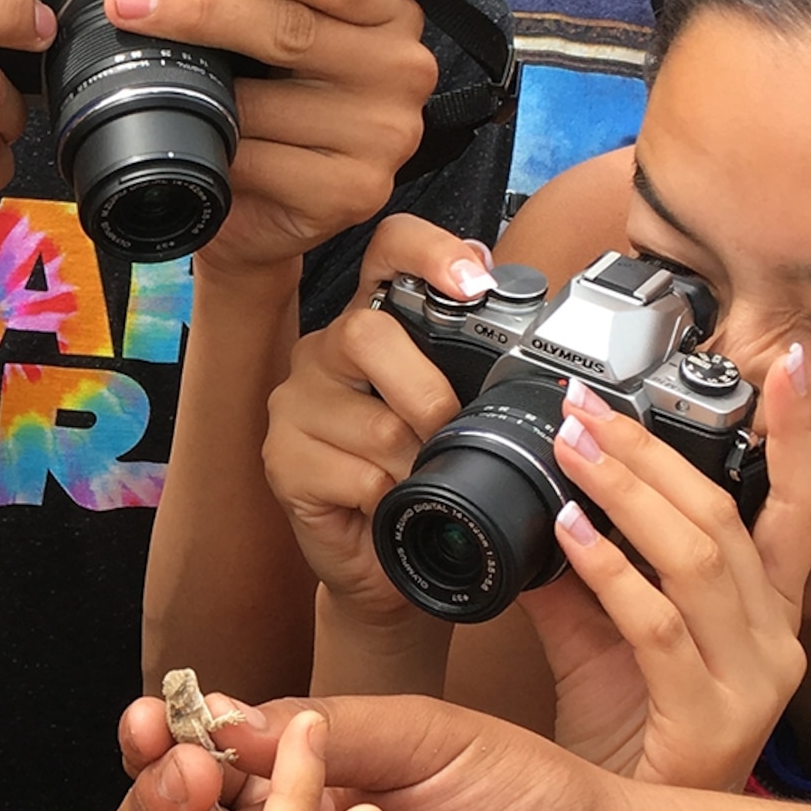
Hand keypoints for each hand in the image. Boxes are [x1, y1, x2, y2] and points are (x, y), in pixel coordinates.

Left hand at [105, 0, 434, 276]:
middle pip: (293, 30)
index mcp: (391, 15)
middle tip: (132, 1)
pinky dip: (216, 147)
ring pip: (268, 101)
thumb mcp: (290, 23)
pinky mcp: (353, 193)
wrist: (266, 207)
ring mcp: (384, 138)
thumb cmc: (277, 102)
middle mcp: (402, 73)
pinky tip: (187, 134)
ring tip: (144, 74)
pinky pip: (264, 162)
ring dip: (195, 88)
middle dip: (201, 11)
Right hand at [262, 216, 493, 626]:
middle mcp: (324, 352)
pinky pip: (354, 475)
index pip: (389, 251)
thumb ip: (475, 365)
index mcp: (373, 323)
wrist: (389, 560)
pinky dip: (388, 498)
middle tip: (449, 433)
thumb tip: (528, 330)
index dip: (428, 250)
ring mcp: (295, 404)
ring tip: (421, 482)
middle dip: (429, 394)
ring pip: (373, 422)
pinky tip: (386, 505)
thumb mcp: (457, 414)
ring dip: (416, 464)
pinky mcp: (282, 460)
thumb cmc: (426, 478)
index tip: (471, 280)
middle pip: (368, 332)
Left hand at [527, 347, 810, 790]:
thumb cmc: (631, 743)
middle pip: (727, 517)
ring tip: (573, 447)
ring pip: (700, 558)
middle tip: (586, 404)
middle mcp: (775, 641)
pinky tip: (568, 536)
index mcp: (765, 613)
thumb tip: (539, 503)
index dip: (796, 435)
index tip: (780, 363)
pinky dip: (610, 574)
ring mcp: (751, 682)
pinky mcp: (711, 721)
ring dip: (628, 493)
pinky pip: (659, 628)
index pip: (799, 507)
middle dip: (654, 451)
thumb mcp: (607, 641)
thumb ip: (582, 575)